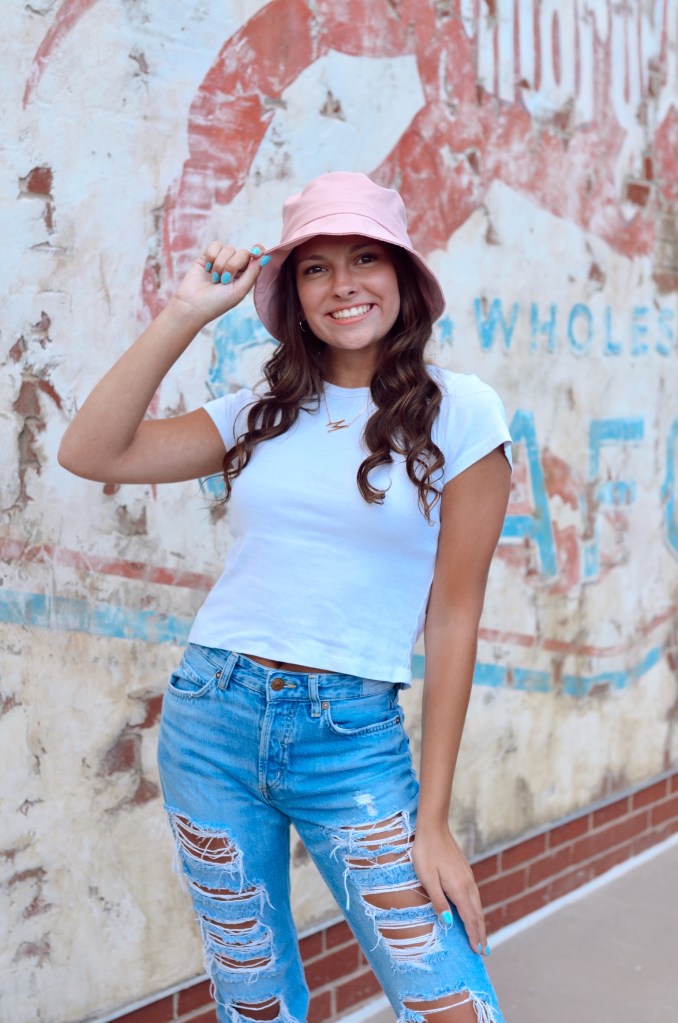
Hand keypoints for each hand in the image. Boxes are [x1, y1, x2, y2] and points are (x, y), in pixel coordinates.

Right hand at [172, 241, 267, 327]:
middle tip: (224, 281)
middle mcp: (235, 267)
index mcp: (246, 276)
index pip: (256, 258)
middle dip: (233, 265)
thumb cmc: (217, 303)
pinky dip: (211, 256)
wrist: (192, 305)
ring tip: (214, 279)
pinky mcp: (207, 256)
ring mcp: (221, 261)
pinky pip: (215, 245)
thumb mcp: (239, 291)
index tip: (256, 252)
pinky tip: (207, 269)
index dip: (257, 252)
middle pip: (242, 252)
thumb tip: (267, 256)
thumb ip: (253, 273)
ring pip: (228, 248)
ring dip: (220, 264)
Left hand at [411, 822, 488, 955]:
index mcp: (459, 888)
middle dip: (481, 933)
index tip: (478, 951)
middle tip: (485, 951)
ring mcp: (468, 877)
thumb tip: (450, 922)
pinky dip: (477, 910)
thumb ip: (438, 901)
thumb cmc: (426, 853)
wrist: (433, 828)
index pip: (470, 918)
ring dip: (480, 922)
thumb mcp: (427, 878)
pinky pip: (475, 896)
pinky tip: (474, 912)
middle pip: (477, 914)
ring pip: (478, 905)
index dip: (474, 935)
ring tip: (482, 937)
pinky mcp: (465, 872)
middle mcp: (467, 884)